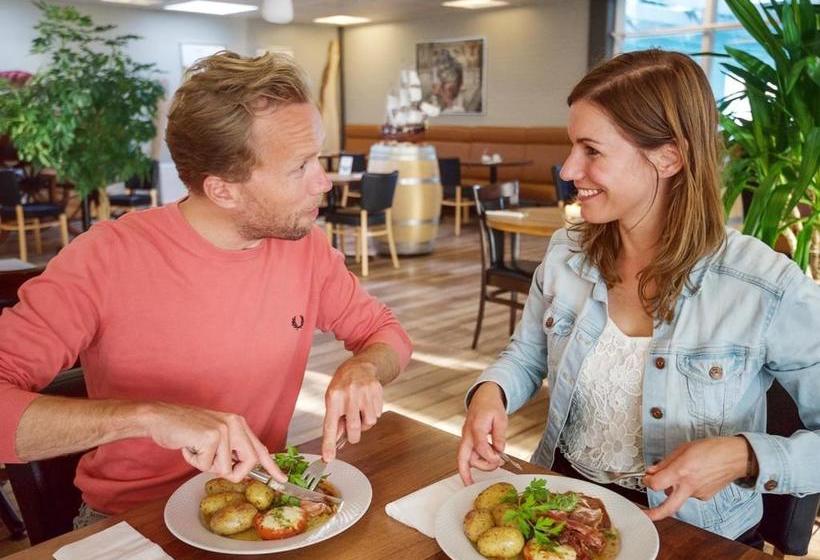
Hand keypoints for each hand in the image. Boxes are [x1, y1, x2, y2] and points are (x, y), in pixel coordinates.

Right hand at [144, 402, 285, 483]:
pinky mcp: (211, 437)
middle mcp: (235, 424)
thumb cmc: (185, 430)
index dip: (272, 466)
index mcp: (239, 423)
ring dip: (206, 465)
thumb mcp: (215, 436)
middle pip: (249, 463)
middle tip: (212, 464)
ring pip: (224, 468)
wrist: (161, 418)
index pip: (260, 448)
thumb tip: (242, 470)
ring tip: (195, 448)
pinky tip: (188, 446)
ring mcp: (224, 429)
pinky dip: (194, 461)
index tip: (282, 479)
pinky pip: (207, 466)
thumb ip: (230, 449)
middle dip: (233, 473)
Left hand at [322, 360, 382, 461]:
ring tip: (360, 412)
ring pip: (369, 423)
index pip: (330, 425)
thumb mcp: (332, 400)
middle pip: (354, 428)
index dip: (329, 443)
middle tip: (353, 431)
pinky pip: (378, 414)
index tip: (328, 458)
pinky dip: (373, 414)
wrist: (359, 367)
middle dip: (354, 435)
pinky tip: (367, 404)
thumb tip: (336, 440)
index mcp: (334, 397)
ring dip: (365, 423)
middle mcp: (349, 395)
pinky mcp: (376, 392)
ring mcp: (364, 393)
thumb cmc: (343, 385)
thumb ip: (334, 419)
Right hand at [457, 382, 507, 484]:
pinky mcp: (467, 441)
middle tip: (495, 466)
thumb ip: (499, 436)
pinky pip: (467, 456)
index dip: (490, 457)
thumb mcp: (501, 419)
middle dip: (477, 468)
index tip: (499, 459)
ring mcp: (466, 438)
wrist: (483, 397)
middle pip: (463, 458)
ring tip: (495, 462)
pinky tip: (486, 464)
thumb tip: (499, 451)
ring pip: (465, 459)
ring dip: (480, 465)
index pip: (480, 447)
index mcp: (476, 426)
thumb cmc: (491, 406)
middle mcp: (467, 434)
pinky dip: (477, 463)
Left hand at [643, 436, 749, 520]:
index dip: (648, 482)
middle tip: (645, 515)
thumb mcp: (683, 449)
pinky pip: (689, 493)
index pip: (656, 485)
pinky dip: (687, 486)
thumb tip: (652, 471)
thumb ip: (666, 462)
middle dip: (654, 514)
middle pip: (668, 507)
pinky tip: (695, 475)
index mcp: (681, 471)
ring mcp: (698, 494)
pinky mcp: (705, 497)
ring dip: (674, 487)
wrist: (736, 457)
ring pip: (678, 495)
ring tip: (684, 471)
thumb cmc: (712, 449)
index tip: (646, 479)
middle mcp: (689, 486)